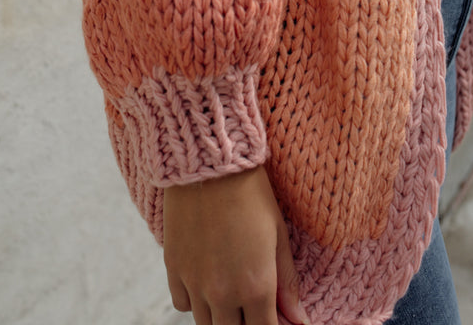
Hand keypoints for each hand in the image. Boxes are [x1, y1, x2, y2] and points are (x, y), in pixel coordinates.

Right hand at [163, 165, 308, 324]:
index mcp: (255, 286)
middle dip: (245, 322)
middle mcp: (222, 293)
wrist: (210, 164)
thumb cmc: (251, 194)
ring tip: (231, 289)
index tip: (274, 316)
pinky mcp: (173, 269)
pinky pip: (182, 304)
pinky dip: (194, 301)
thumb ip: (287, 282)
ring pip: (206, 323)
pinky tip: (206, 280)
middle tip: (252, 302)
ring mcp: (194, 283)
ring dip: (221, 314)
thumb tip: (300, 320)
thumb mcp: (278, 235)